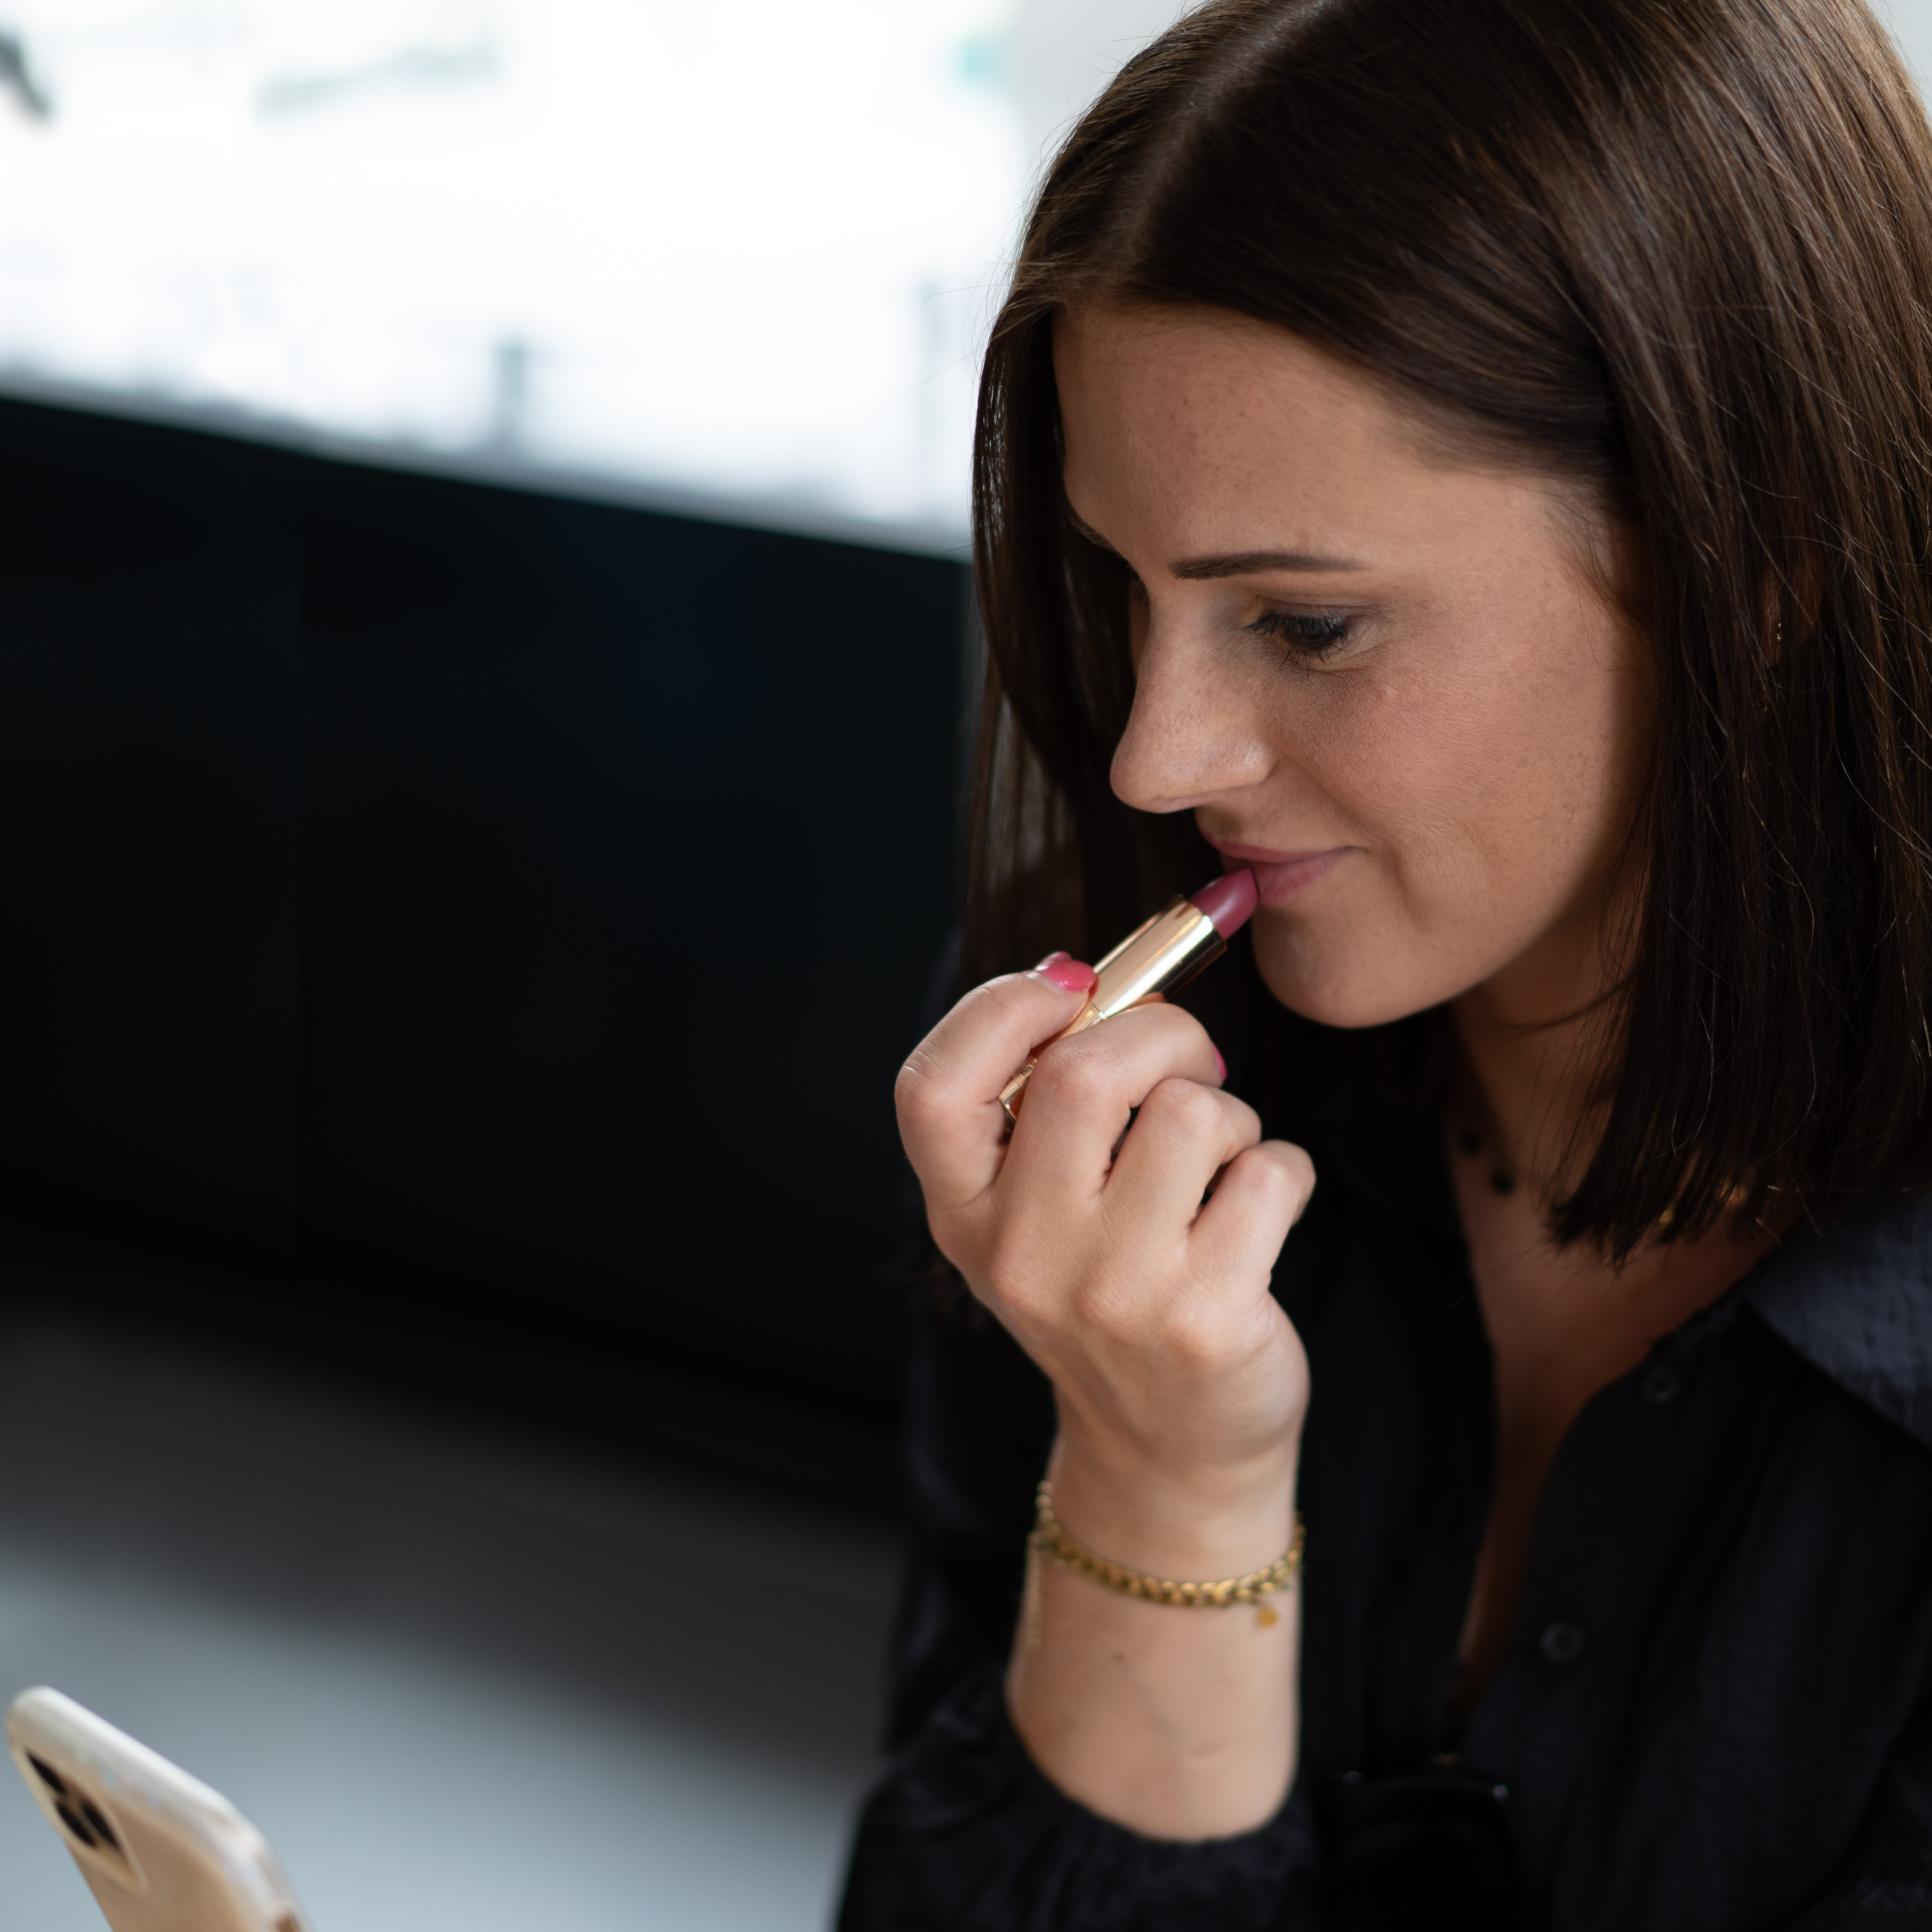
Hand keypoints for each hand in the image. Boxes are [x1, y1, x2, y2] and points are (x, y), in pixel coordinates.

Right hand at [895, 954, 1315, 1562]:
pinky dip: (1283, 1170)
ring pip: (1192, 1114)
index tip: (1068, 990)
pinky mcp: (1204, 1320)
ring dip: (1229, 1115)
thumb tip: (1089, 975)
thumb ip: (1044, 1103)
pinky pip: (1269, 1172)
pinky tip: (1260, 1214)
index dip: (998, 1011)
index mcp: (965, 1214)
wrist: (1168, 1449)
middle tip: (1187, 1066)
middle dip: (1162, 1036)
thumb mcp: (1042, 1210)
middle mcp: (1023, 1254)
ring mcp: (1113, 1292)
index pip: (932, 1088)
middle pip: (1082, 1073)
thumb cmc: (1113, 1289)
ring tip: (1220, 1163)